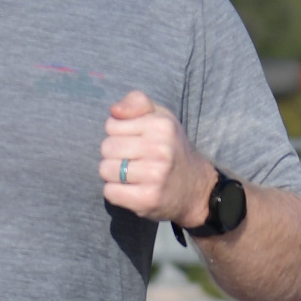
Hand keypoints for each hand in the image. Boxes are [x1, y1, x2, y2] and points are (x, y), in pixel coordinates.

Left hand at [98, 90, 216, 230]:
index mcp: (162, 125)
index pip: (111, 125)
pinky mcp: (148, 199)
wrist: (195, 188)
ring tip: (132, 175)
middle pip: (106, 148)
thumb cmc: (170, 147)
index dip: (118, 133)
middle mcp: (160, 149)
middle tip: (133, 160)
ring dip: (113, 175)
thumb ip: (137, 102)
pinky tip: (131, 189)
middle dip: (113, 154)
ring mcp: (155, 175)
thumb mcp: (160, 116)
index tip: (134, 141)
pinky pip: (110, 192)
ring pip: (105, 170)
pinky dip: (115, 192)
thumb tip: (114, 111)